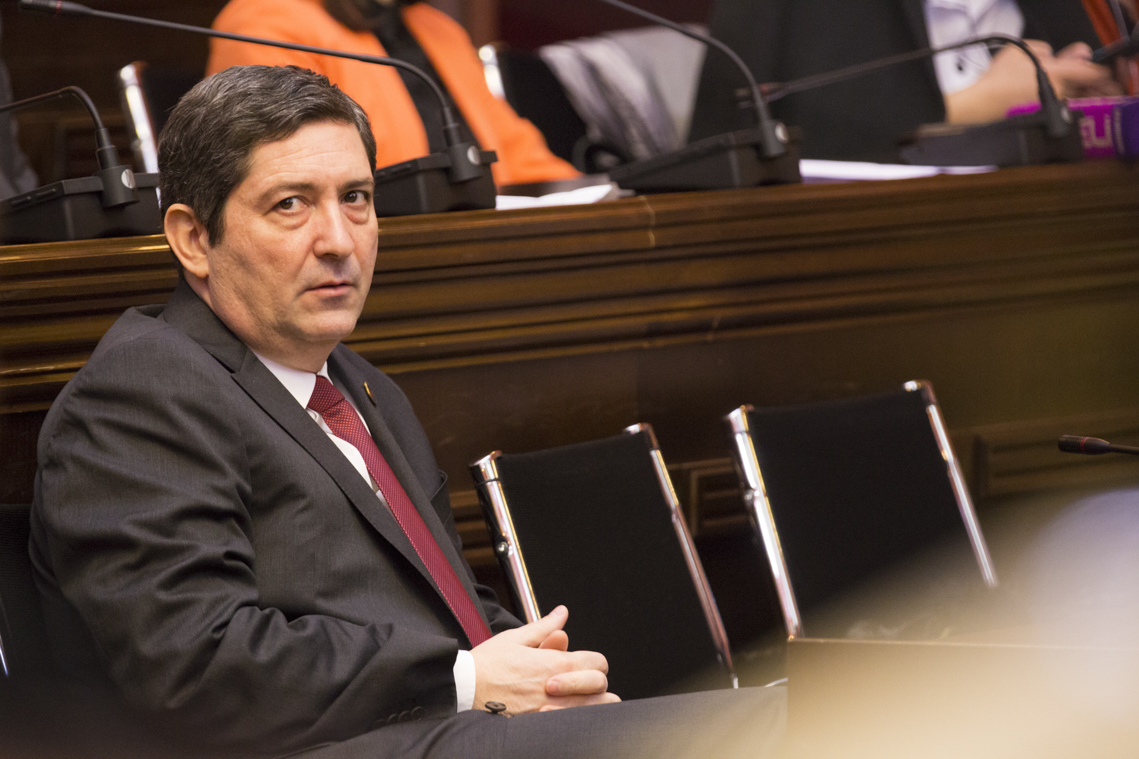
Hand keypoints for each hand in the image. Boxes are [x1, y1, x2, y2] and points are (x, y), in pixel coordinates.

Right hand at [470, 605, 620, 714]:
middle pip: (601, 687)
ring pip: (593, 711)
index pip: (598, 662)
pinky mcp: (542, 726)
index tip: (582, 665)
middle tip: (579, 684)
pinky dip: (572, 720)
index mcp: (556, 663)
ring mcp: (552, 710)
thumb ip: (544, 627)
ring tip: (575, 701)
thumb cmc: (486, 665)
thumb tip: (561, 614)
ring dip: (589, 704)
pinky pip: (572, 725)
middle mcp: (560, 689)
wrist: (464, 691)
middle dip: (594, 684)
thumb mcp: (515, 638)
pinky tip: (559, 714)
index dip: (593, 662)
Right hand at [945, 40, 1122, 123]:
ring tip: (1038, 86)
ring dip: (1060, 91)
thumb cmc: (998, 79)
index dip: (1094, 69)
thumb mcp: (1021, 49)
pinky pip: (1053, 109)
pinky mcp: (1041, 121)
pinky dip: (1048, 103)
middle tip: (1054, 73)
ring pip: (1066, 97)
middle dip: (1071, 78)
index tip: (1089, 69)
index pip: (1091, 72)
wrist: (980, 108)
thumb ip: (1046, 49)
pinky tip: (1031, 100)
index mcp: (1059, 74)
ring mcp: (1051, 110)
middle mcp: (1060, 94)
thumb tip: (1057, 58)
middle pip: (1078, 85)